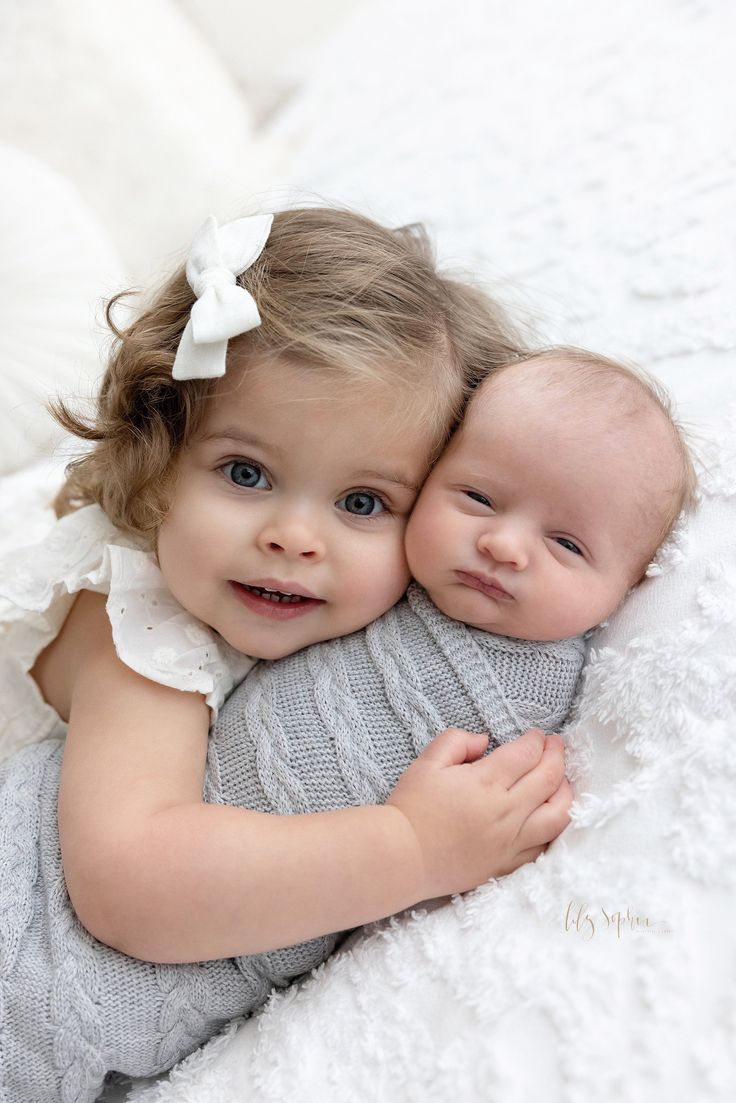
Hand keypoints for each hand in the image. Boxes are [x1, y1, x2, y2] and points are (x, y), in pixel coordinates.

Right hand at [386, 727, 570, 899]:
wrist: (402, 857)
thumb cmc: (412, 807)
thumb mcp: (427, 762)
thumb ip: (457, 741)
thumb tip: (484, 740)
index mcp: (485, 783)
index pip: (527, 754)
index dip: (537, 740)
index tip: (537, 735)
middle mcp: (505, 811)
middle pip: (549, 778)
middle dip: (556, 755)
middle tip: (555, 745)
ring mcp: (511, 841)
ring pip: (558, 815)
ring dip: (565, 791)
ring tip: (561, 779)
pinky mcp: (508, 864)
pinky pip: (545, 846)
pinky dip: (555, 827)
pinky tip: (550, 815)